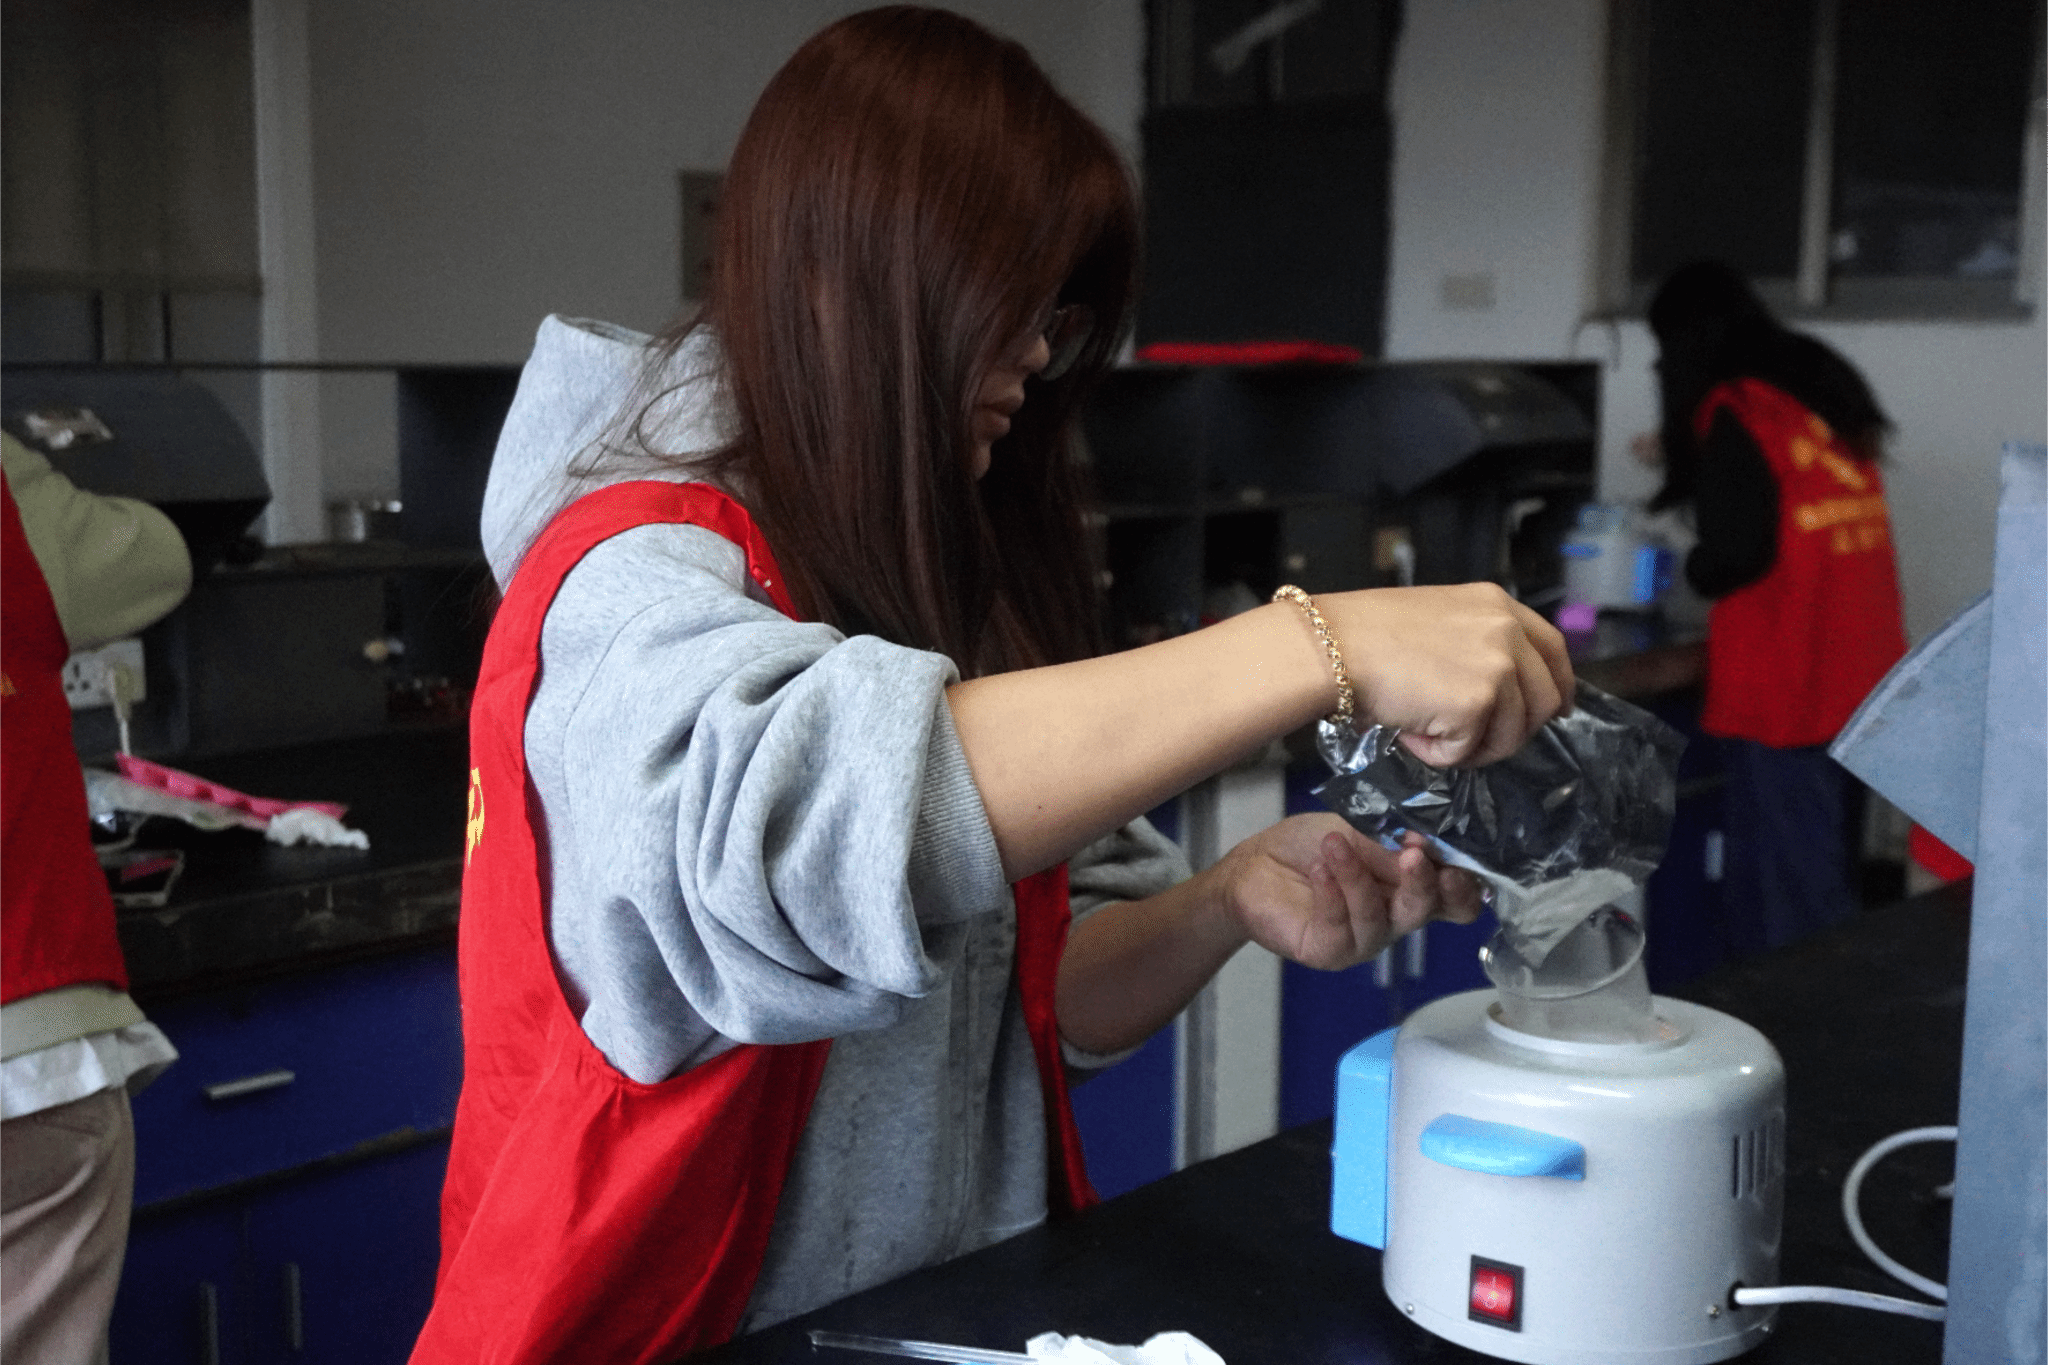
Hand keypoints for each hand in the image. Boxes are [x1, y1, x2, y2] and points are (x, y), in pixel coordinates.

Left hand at [1203, 814, 1484, 971]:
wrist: (1253, 865)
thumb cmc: (1309, 847)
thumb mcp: (1355, 830)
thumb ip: (1389, 843)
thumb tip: (1424, 847)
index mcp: (1410, 887)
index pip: (1456, 901)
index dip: (1463, 886)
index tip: (1452, 859)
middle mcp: (1394, 917)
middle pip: (1427, 912)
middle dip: (1424, 882)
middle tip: (1413, 852)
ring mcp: (1364, 939)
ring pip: (1381, 919)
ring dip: (1359, 877)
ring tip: (1336, 844)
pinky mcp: (1330, 951)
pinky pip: (1341, 927)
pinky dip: (1332, 892)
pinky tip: (1320, 867)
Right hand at [1319, 583, 1573, 766]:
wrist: (1333, 647)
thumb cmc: (1364, 634)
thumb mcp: (1439, 618)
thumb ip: (1479, 642)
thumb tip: (1500, 689)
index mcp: (1498, 605)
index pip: (1554, 648)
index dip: (1560, 684)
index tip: (1558, 709)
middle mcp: (1506, 632)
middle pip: (1545, 699)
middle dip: (1517, 730)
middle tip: (1478, 741)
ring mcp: (1496, 668)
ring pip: (1510, 734)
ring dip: (1469, 746)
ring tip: (1424, 730)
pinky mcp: (1476, 705)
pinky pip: (1468, 752)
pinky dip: (1437, 754)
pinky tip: (1409, 732)